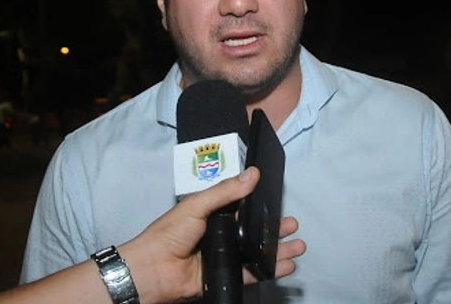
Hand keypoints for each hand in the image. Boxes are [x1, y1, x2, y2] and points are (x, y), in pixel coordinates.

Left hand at [120, 167, 305, 303]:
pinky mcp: (224, 276)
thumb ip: (226, 191)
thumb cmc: (167, 234)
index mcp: (212, 214)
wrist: (153, 269)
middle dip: (275, 230)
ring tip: (297, 247)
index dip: (260, 207)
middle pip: (254, 232)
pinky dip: (268, 270)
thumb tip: (252, 173)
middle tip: (292, 226)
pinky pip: (251, 273)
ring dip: (278, 251)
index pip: (242, 208)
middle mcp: (220, 235)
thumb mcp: (197, 205)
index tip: (278, 204)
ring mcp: (223, 256)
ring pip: (257, 253)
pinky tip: (284, 266)